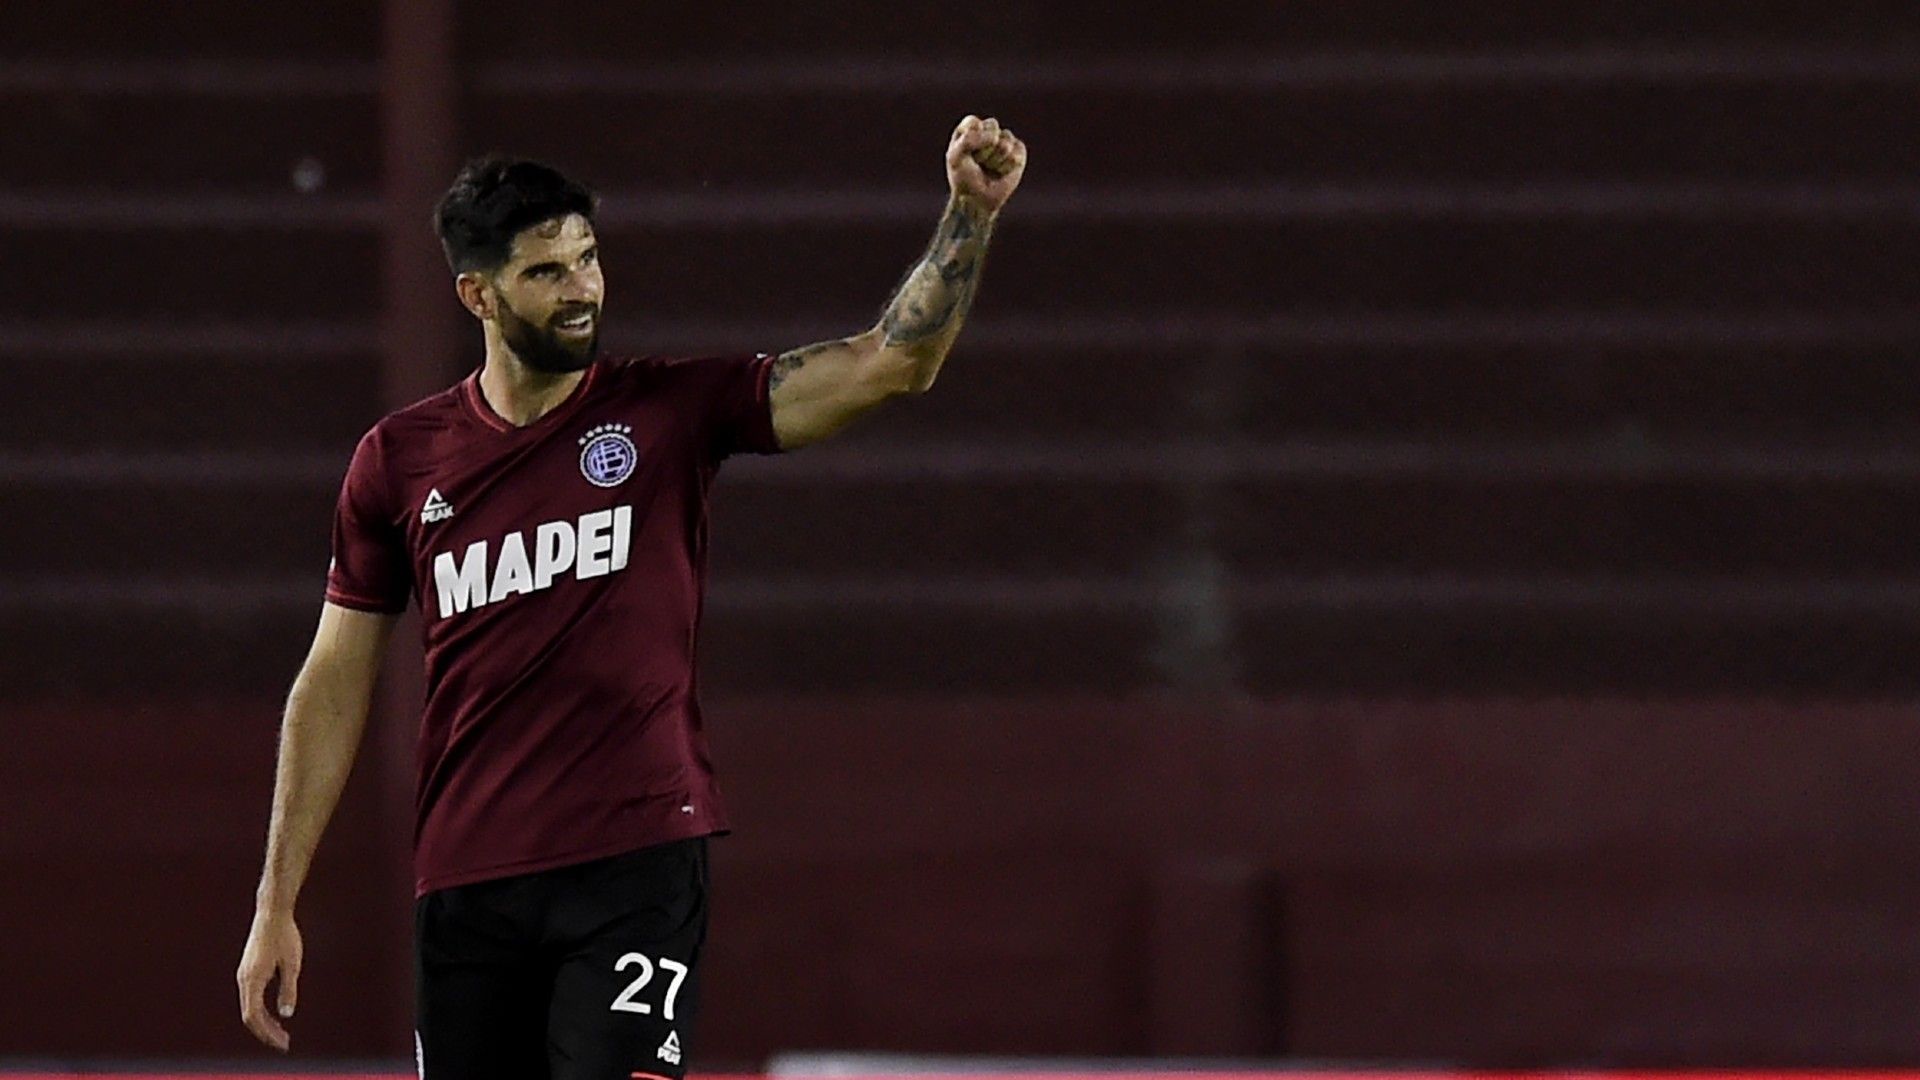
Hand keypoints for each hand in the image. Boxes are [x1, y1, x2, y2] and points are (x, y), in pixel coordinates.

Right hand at [236, 908, 302, 1051]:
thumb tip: (286, 1014)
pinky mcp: (248, 970)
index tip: (282, 1043)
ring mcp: (244, 975)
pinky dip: (261, 1010)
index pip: (253, 1016)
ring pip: (249, 1007)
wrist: (272, 913)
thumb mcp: (292, 964)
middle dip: (266, 1032)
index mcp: (252, 980)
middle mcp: (243, 979)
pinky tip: (274, 1014)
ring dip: (264, 1022)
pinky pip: (251, 998)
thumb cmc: (284, 936)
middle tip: (284, 1043)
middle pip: (250, 1015)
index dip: (266, 1033)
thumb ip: (288, 990)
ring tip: (281, 1033)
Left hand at [946, 115, 1026, 214]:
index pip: (974, 122)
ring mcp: (1004, 141)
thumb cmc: (963, 179)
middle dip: (984, 148)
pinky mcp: (1018, 153)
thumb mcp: (955, 156)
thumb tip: (995, 138)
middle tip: (978, 162)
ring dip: (996, 159)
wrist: (977, 201)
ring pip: (1005, 140)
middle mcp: (987, 132)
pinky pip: (1017, 150)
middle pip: (992, 126)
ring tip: (990, 168)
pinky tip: (1002, 171)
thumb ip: (969, 139)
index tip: (966, 155)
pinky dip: (1008, 164)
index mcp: (969, 129)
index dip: (971, 140)